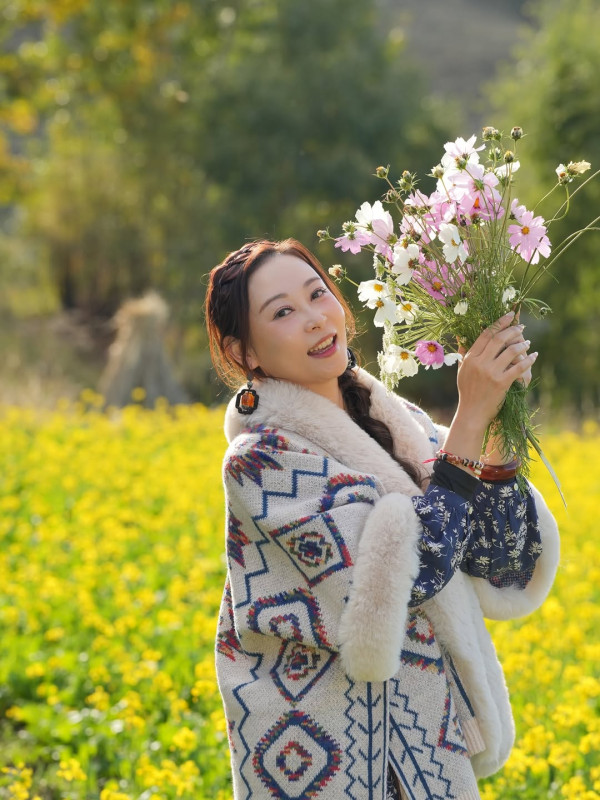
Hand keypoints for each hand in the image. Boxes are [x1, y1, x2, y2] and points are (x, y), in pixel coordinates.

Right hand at [456, 312, 536, 432]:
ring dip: (522, 344)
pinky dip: (529, 360)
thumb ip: (463, 353)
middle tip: (521, 326)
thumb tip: (462, 336)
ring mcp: (491, 373)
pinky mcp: (501, 383)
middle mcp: (480, 363)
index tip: (509, 316)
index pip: (485, 335)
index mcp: (470, 358)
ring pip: (511, 351)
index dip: (499, 323)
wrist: (472, 412)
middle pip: (499, 339)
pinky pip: (519, 367)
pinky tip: (534, 356)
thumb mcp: (461, 370)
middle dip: (512, 330)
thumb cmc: (467, 391)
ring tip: (528, 342)